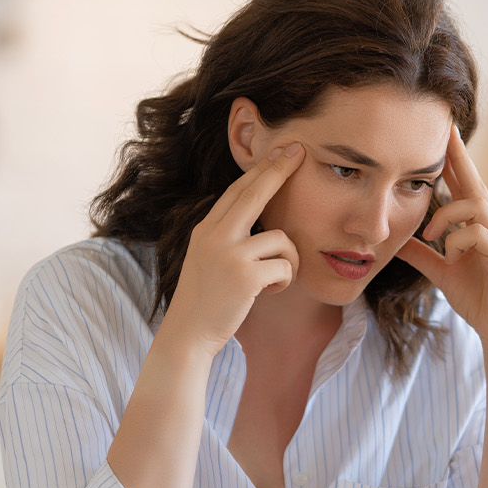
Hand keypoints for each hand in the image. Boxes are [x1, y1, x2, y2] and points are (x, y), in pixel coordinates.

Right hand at [164, 143, 304, 356]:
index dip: (261, 171)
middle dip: (279, 171)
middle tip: (299, 152)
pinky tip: (266, 293)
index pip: (238, 191)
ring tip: (270, 281)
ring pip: (282, 240)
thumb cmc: (206, 301)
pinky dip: (283, 282)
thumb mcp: (209, 259)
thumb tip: (260, 221)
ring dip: (287, 262)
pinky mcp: (245, 275)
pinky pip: (286, 267)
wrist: (188, 335)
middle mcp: (214, 235)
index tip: (281, 153)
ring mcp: (229, 253)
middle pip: (254, 193)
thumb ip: (227, 236)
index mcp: (206, 229)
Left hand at [396, 126, 487, 350]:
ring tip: (431, 235)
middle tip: (444, 130)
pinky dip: (458, 240)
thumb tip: (398, 240)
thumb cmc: (478, 299)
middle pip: (476, 184)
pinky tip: (449, 255)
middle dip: (459, 157)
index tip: (442, 133)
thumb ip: (423, 254)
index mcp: (481, 226)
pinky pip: (479, 234)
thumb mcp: (442, 272)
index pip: (467, 185)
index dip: (455, 160)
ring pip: (477, 205)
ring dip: (447, 215)